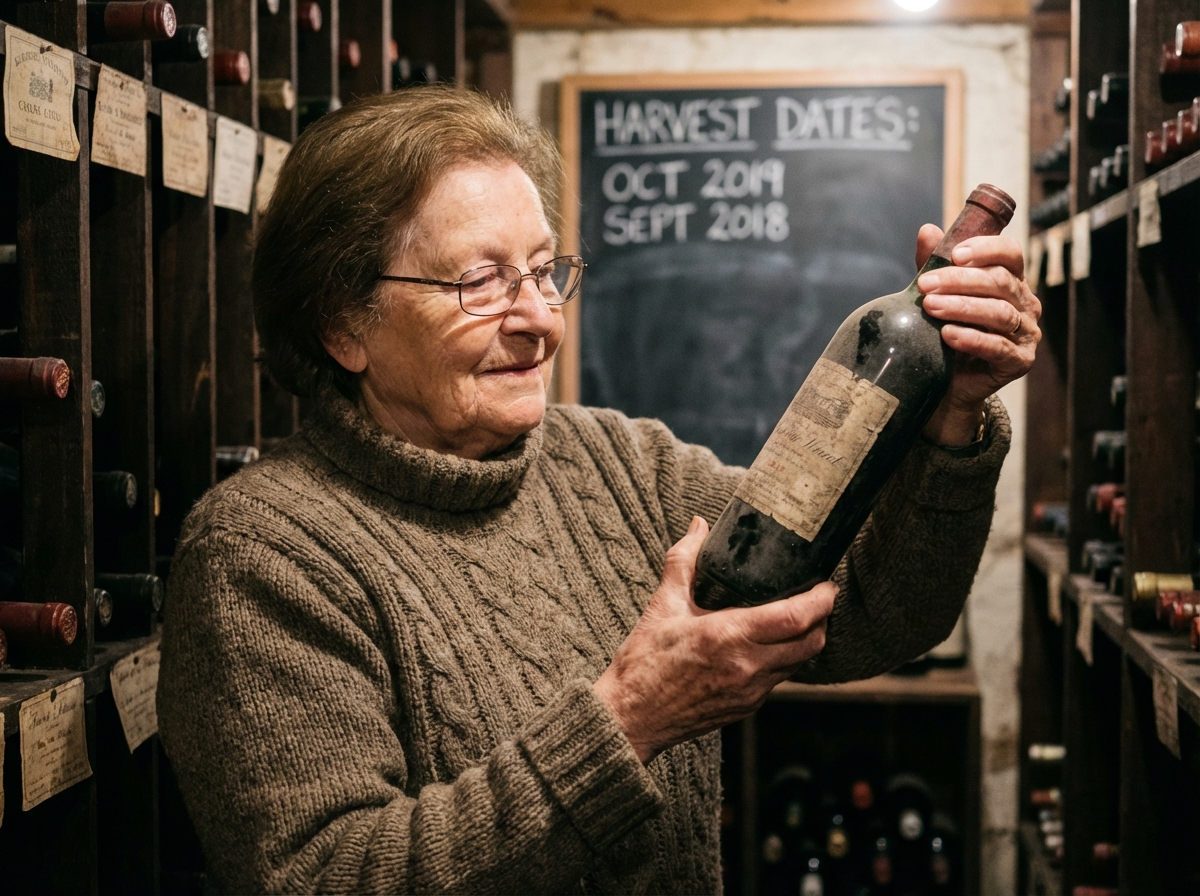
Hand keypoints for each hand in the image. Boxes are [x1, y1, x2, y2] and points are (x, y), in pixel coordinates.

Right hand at [594, 516, 834, 763]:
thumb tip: (698, 526)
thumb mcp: (662, 605)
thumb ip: (684, 561)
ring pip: (799, 664)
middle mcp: (746, 666)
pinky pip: (779, 680)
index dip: (821, 599)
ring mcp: (750, 692)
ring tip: (798, 619)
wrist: (630, 718)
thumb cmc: (643, 663)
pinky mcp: (746, 708)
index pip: (796, 617)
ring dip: (806, 640)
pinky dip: (785, 660)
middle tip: (819, 598)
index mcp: (728, 636)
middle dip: (823, 619)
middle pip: (811, 643)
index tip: (826, 585)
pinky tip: (770, 646)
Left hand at [914, 224, 1041, 445]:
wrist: (948, 382)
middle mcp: (1025, 304)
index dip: (985, 249)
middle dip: (960, 280)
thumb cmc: (946, 331)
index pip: (1010, 254)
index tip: (954, 253)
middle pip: (999, 282)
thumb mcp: (938, 294)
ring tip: (931, 307)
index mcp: (1011, 281)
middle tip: (926, 285)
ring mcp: (1027, 333)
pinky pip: (998, 346)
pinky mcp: (1020, 361)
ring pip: (999, 313)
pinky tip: (949, 335)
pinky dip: (972, 339)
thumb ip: (934, 265)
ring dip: (962, 308)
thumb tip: (927, 230)